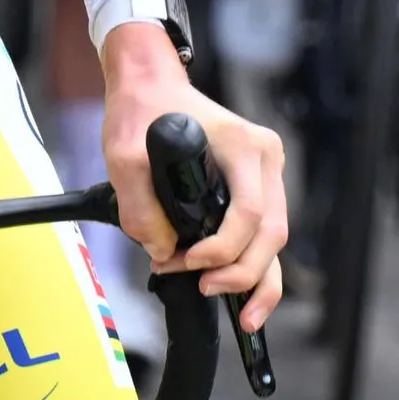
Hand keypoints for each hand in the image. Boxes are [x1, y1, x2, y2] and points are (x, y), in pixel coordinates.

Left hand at [98, 24, 286, 335]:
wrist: (149, 83)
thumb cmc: (141, 110)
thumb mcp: (124, 154)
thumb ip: (139, 206)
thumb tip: (162, 251)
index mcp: (244, 146)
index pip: (248, 213)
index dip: (222, 250)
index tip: (188, 263)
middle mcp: (265, 160)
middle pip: (271, 233)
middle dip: (242, 273)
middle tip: (206, 290)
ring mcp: (266, 174)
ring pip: (274, 240)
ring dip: (255, 278)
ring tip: (243, 316)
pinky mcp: (257, 187)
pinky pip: (263, 234)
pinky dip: (255, 265)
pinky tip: (246, 295)